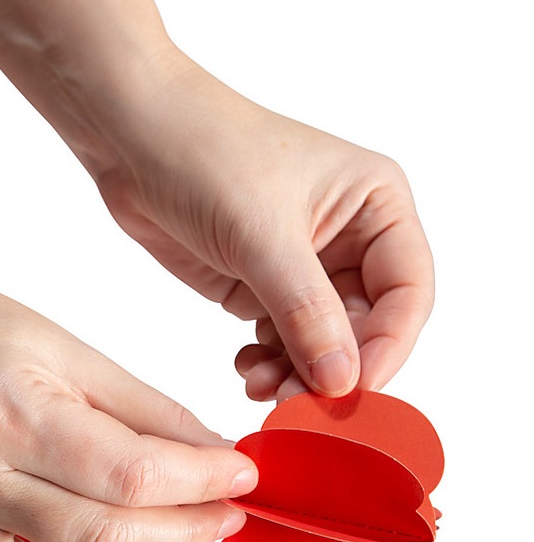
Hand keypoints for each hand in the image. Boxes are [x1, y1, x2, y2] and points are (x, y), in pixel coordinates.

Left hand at [94, 57, 433, 400]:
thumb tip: (342, 381)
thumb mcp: (264, 236)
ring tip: (262, 389)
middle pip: (365, 326)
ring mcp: (303, 267)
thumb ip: (307, 313)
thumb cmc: (206, 153)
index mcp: (376, 206)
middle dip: (332, 368)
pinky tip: (247, 368)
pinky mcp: (261, 286)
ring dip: (295, 374)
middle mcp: (348, 240)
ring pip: (321, 342)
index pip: (408, 292)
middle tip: (296, 403)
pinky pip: (281, 341)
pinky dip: (268, 364)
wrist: (133, 138)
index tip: (355, 389)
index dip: (389, 346)